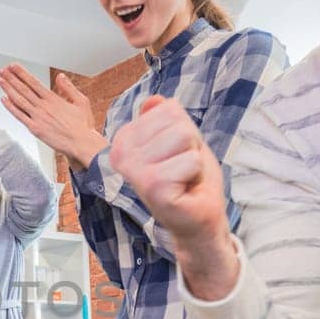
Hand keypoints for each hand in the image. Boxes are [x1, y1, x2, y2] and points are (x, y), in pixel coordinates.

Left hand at [0, 65, 106, 167]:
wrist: (81, 143)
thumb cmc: (82, 126)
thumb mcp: (81, 101)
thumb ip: (69, 88)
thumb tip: (60, 76)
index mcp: (53, 99)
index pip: (34, 82)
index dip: (22, 73)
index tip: (14, 66)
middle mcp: (43, 106)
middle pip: (23, 89)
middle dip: (11, 78)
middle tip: (2, 70)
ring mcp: (38, 117)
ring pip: (19, 100)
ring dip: (8, 89)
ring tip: (0, 80)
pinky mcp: (35, 129)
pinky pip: (19, 116)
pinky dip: (10, 107)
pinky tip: (4, 100)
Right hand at [108, 94, 238, 297]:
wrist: (197, 218)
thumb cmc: (188, 180)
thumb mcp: (181, 139)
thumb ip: (166, 118)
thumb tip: (154, 100)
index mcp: (124, 140)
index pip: (167, 109)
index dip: (184, 130)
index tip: (176, 155)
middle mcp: (121, 154)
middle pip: (176, 122)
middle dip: (190, 144)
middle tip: (182, 168)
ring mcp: (135, 172)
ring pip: (184, 137)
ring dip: (193, 158)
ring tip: (184, 177)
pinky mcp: (152, 187)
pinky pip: (191, 160)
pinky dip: (196, 174)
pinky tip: (185, 189)